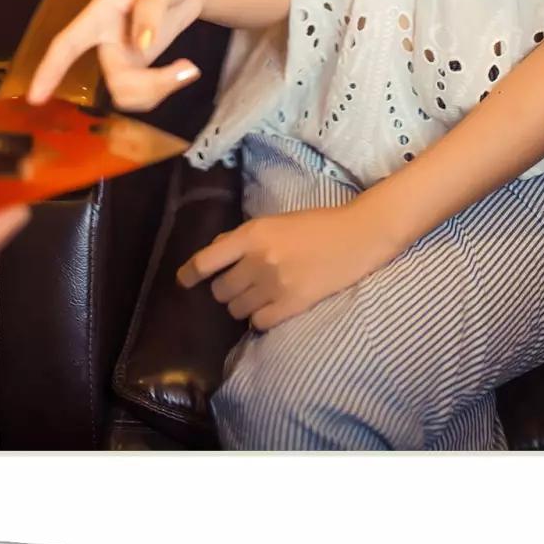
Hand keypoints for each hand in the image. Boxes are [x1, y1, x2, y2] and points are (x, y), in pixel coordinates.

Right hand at [28, 0, 207, 109]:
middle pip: (112, 80)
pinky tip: (186, 71)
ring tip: (190, 68)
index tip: (34, 98)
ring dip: (160, 91)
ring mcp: (123, 56)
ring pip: (128, 94)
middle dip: (150, 85)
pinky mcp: (140, 68)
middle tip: (190, 68)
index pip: (68, 43)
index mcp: (102, 11)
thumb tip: (141, 47)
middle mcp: (107, 39)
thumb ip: (152, 7)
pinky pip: (144, 94)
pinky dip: (167, 89)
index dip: (49, 70)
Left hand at [178, 205, 390, 329]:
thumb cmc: (318, 224)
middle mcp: (258, 260)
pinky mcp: (293, 304)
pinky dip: (260, 319)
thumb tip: (216, 252)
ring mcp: (275, 284)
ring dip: (243, 307)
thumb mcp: (275, 221)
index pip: (205, 261)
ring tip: (259, 298)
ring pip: (237, 310)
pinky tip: (272, 309)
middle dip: (225, 291)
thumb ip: (244, 237)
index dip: (189, 274)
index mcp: (252, 235)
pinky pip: (258, 323)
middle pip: (219, 291)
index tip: (184, 282)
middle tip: (241, 287)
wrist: (359, 235)